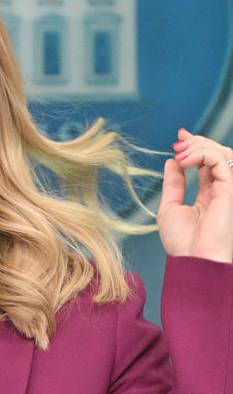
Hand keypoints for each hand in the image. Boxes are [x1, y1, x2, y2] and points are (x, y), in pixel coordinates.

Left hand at [158, 128, 232, 262]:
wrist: (192, 261)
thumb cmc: (182, 242)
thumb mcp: (171, 207)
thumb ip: (174, 183)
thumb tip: (172, 162)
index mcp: (208, 195)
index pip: (207, 163)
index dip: (195, 147)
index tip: (178, 138)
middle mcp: (220, 191)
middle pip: (217, 154)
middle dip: (197, 142)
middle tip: (178, 142)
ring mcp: (227, 190)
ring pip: (223, 154)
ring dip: (199, 146)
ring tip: (180, 152)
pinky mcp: (230, 190)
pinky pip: (222, 161)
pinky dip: (203, 154)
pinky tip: (185, 161)